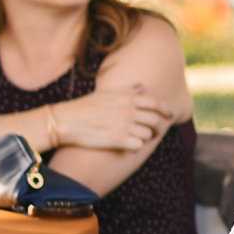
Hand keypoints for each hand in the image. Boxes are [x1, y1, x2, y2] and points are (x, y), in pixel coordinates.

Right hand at [50, 85, 171, 151]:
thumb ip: (126, 90)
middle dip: (157, 127)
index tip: (168, 116)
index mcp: (126, 98)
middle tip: (154, 131)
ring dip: (146, 138)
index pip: (156, 103)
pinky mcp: (116, 140)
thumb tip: (142, 87)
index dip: (165, 110)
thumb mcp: (105, 93)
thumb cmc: (83, 106)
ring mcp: (123, 126)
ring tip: (139, 138)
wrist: (65, 121)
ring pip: (148, 134)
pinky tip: (129, 145)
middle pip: (155, 120)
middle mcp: (127, 111)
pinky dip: (136, 146)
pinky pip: (138, 145)